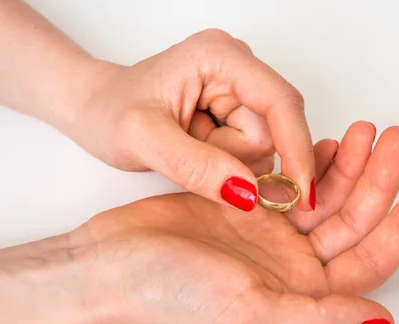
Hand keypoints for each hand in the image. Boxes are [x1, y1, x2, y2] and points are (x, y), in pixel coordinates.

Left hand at [66, 29, 315, 212]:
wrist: (96, 110)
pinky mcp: (236, 109)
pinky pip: (251, 151)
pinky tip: (197, 147)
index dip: (296, 146)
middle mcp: (237, 66)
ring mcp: (239, 89)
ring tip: (187, 145)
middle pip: (272, 131)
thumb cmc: (110, 112)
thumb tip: (250, 191)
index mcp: (219, 57)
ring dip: (226, 161)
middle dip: (234, 156)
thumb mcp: (143, 140)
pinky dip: (225, 161)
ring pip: (263, 146)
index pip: (280, 102)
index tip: (302, 193)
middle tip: (188, 149)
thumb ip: (195, 165)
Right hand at [72, 122, 398, 323]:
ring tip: (365, 132)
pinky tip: (324, 142)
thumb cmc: (169, 297)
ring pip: (324, 197)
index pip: (369, 261)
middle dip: (380, 181)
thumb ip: (317, 320)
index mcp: (300, 299)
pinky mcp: (243, 207)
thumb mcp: (250, 316)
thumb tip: (379, 320)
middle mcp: (289, 269)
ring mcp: (267, 236)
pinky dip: (310, 161)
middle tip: (396, 138)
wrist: (110, 266)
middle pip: (353, 222)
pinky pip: (290, 181)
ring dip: (349, 167)